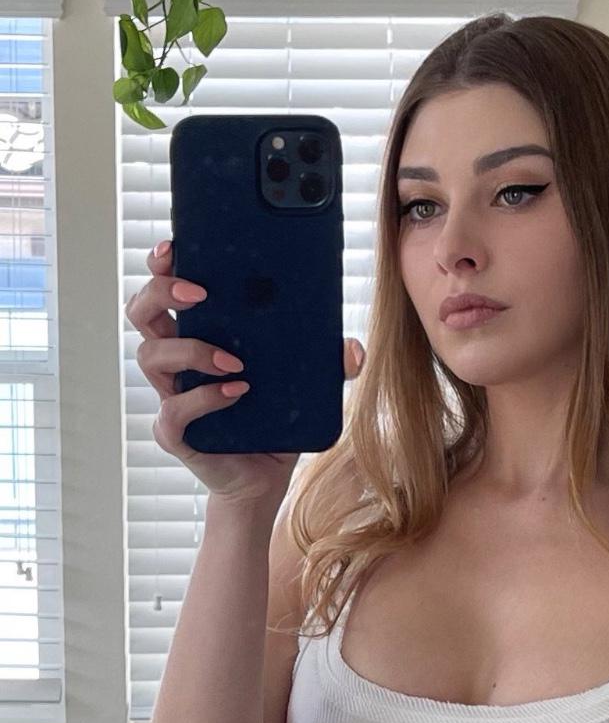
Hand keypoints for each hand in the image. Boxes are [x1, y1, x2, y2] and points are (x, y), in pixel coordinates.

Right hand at [127, 236, 364, 505]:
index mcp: (201, 335)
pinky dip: (204, 397)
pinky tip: (237, 391)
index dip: (163, 264)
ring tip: (236, 360)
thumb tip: (351, 348)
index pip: (168, 290)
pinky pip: (174, 410)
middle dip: (162, 291)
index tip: (175, 245)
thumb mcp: (309, 385)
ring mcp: (171, 395)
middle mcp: (178, 362)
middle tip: (200, 292)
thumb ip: (330, 363)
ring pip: (150, 356)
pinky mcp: (176, 432)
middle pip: (143, 311)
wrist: (267, 478)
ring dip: (192, 349)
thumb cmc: (276, 420)